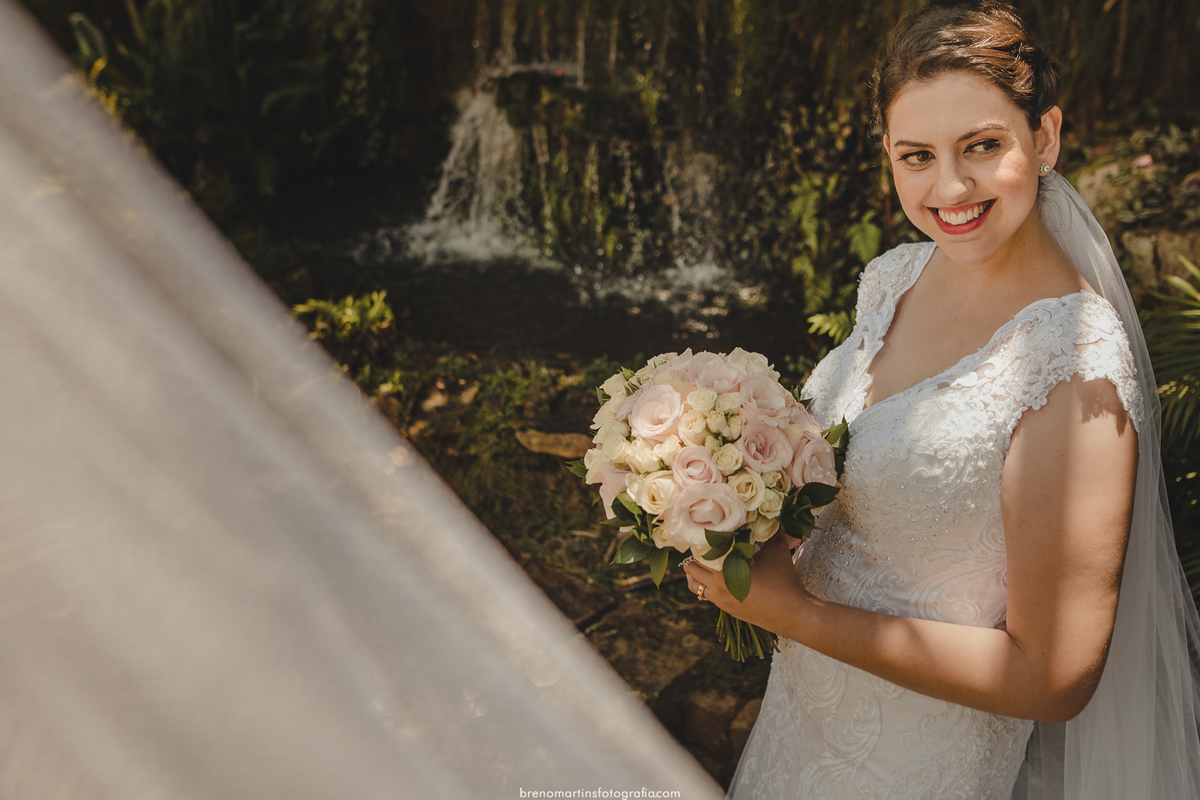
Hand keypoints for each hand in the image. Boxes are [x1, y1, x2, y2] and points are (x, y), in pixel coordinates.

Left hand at [682, 535, 811, 633]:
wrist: (793, 614)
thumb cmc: (784, 580)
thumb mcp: (777, 549)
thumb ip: (769, 529)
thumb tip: (765, 513)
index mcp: (724, 571)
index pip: (698, 554)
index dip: (698, 541)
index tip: (703, 531)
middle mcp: (717, 588)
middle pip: (691, 569)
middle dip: (694, 556)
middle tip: (703, 544)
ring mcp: (721, 602)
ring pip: (695, 586)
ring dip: (696, 573)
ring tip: (705, 561)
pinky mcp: (728, 610)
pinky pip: (708, 596)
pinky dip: (708, 585)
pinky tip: (720, 576)